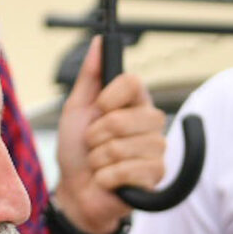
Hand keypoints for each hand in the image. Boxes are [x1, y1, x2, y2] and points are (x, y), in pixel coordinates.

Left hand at [52, 42, 168, 233]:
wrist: (76, 192)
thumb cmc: (77, 151)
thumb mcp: (76, 108)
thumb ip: (90, 76)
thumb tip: (100, 41)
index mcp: (135, 103)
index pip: (132, 82)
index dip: (109, 97)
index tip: (98, 109)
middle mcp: (151, 123)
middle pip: (122, 118)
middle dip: (96, 136)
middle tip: (94, 145)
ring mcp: (156, 150)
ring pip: (120, 147)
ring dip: (98, 159)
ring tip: (100, 164)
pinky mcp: (155, 176)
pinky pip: (125, 170)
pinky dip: (105, 177)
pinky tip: (107, 180)